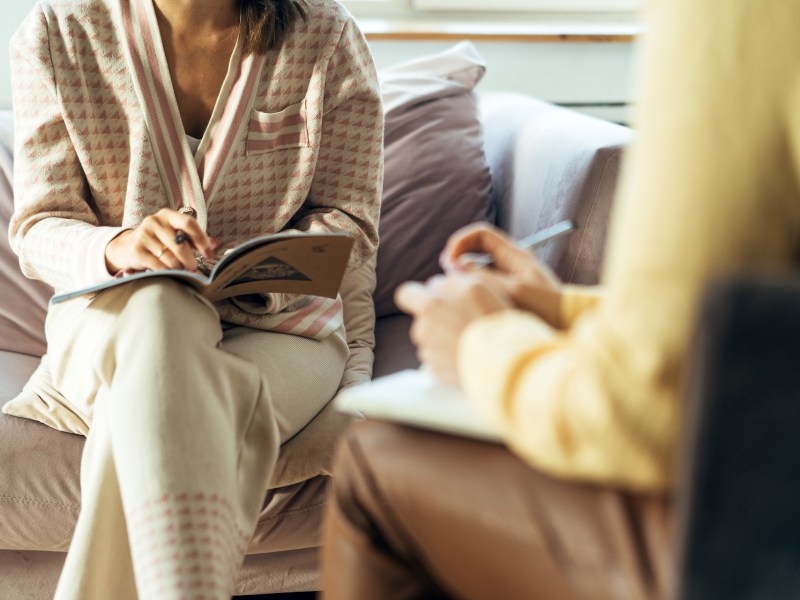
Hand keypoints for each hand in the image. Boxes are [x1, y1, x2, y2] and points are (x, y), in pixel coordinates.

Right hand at [104, 208, 218, 273]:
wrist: (127, 247)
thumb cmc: (158, 241)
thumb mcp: (176, 234)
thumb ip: (195, 238)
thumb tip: (216, 243)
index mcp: (168, 215)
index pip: (189, 223)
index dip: (202, 240)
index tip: (209, 254)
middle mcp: (154, 221)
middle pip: (179, 244)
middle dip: (190, 260)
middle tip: (194, 268)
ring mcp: (143, 235)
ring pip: (169, 257)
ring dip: (179, 268)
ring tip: (181, 270)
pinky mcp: (136, 250)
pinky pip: (158, 266)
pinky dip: (167, 272)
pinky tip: (168, 273)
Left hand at [395, 274, 512, 384]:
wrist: (501, 361)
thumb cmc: (491, 320)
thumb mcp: (476, 286)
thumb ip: (450, 281)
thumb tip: (434, 284)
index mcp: (429, 306)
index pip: (405, 294)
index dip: (416, 293)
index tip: (431, 296)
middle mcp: (422, 330)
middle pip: (422, 319)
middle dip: (438, 317)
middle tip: (464, 319)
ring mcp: (428, 353)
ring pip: (431, 339)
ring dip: (445, 337)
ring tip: (470, 338)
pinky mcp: (436, 372)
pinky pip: (438, 359)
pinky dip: (449, 356)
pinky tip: (468, 354)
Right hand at [440, 223, 562, 326]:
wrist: (569, 326)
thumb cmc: (548, 307)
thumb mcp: (514, 290)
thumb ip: (483, 276)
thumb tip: (453, 265)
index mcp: (514, 254)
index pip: (481, 234)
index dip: (461, 241)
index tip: (450, 260)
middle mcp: (509, 263)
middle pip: (475, 251)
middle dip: (458, 261)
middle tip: (448, 280)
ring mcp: (507, 279)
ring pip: (475, 272)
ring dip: (463, 280)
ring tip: (457, 296)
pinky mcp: (505, 295)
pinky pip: (481, 288)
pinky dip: (471, 293)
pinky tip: (469, 307)